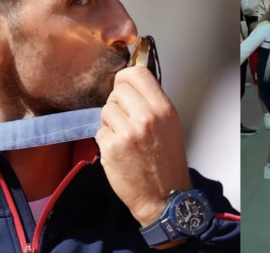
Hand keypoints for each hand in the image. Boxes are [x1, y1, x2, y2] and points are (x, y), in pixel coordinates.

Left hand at [96, 67, 191, 227]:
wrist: (164, 196)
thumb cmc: (167, 161)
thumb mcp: (170, 124)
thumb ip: (151, 102)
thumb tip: (129, 85)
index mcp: (163, 108)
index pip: (137, 73)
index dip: (125, 77)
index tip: (123, 86)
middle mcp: (146, 117)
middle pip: (118, 91)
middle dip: (117, 103)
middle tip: (125, 119)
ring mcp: (127, 132)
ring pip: (106, 110)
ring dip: (110, 122)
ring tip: (125, 138)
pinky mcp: (111, 147)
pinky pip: (99, 131)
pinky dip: (106, 140)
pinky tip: (119, 151)